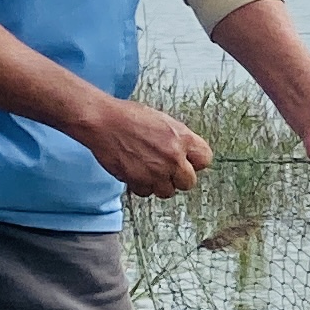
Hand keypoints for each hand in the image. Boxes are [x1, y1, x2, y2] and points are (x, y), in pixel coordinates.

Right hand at [78, 96, 221, 198]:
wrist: (104, 121)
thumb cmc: (129, 117)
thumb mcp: (163, 121)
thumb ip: (178, 138)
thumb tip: (187, 153)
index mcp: (183, 138)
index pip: (205, 160)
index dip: (195, 162)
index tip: (188, 163)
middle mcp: (173, 157)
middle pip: (189, 182)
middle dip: (179, 178)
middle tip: (168, 170)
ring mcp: (156, 171)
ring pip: (168, 192)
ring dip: (159, 184)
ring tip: (149, 171)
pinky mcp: (138, 180)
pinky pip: (146, 192)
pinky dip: (141, 186)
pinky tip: (136, 172)